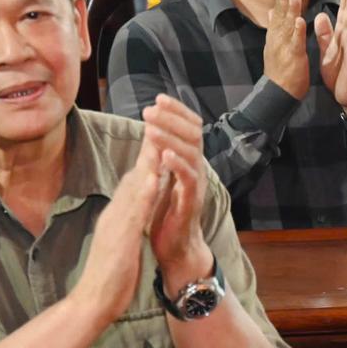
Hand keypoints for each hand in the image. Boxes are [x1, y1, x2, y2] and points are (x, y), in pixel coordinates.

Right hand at [75, 143, 163, 327]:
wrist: (92, 302)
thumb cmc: (109, 276)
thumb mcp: (121, 242)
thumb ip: (127, 222)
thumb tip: (136, 208)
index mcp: (118, 215)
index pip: (135, 181)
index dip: (147, 157)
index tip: (158, 134)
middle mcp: (115, 213)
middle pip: (134, 175)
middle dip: (147, 148)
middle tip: (158, 119)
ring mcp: (116, 224)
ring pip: (134, 187)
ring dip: (146, 161)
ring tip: (158, 135)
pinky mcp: (121, 238)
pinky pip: (136, 211)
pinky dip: (146, 192)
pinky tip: (155, 176)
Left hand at [141, 95, 210, 283]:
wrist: (175, 249)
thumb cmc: (165, 213)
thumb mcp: (160, 177)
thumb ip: (159, 155)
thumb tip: (151, 128)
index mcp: (188, 161)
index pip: (189, 127)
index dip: (176, 111)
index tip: (157, 98)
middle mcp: (196, 169)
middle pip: (192, 134)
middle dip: (171, 118)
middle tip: (150, 108)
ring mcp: (195, 185)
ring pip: (190, 153)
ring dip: (170, 137)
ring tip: (151, 126)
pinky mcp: (191, 202)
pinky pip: (188, 179)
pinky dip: (177, 164)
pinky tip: (163, 155)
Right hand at [263, 0, 308, 98]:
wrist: (278, 93)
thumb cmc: (280, 69)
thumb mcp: (274, 44)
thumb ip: (275, 26)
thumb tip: (272, 9)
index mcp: (275, 34)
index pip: (278, 12)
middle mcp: (277, 38)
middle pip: (281, 15)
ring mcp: (284, 47)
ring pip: (288, 26)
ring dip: (291, 11)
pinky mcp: (293, 57)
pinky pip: (296, 42)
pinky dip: (298, 31)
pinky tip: (301, 21)